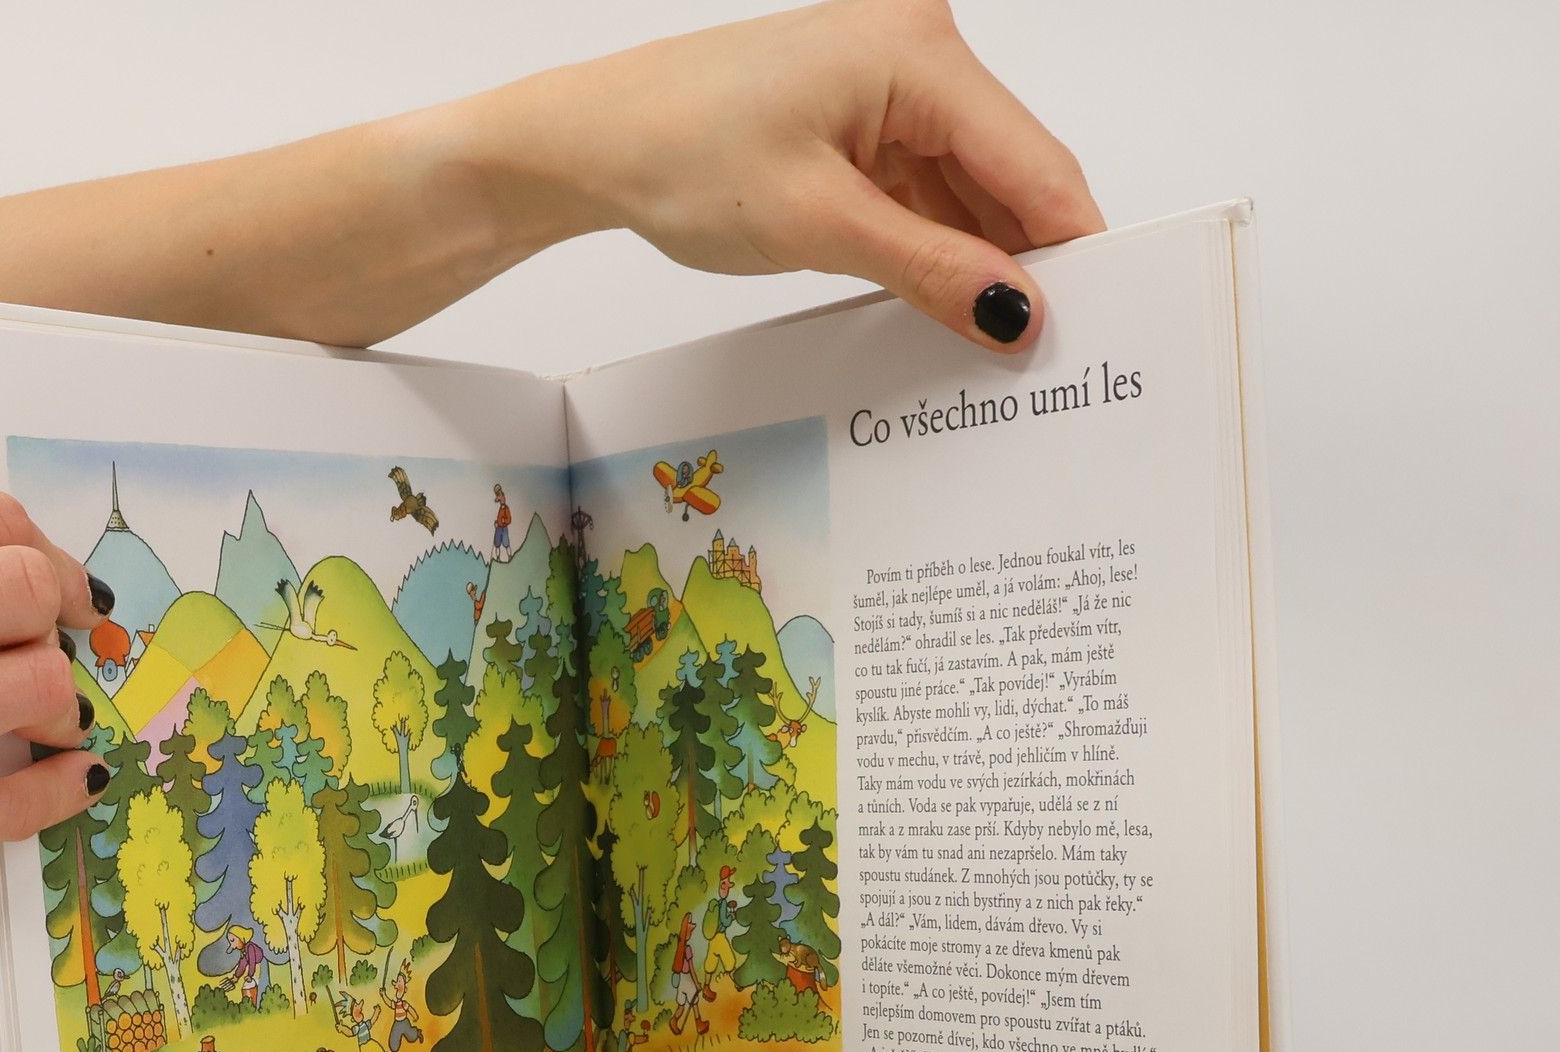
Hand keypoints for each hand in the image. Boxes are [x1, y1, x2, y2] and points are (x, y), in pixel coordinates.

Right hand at [0, 491, 106, 970]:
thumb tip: (0, 582)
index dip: (47, 558)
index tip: (60, 592)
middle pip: (24, 589)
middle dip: (58, 626)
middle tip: (53, 656)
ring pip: (38, 685)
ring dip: (60, 710)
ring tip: (36, 726)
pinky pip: (19, 800)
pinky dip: (60, 790)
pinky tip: (61, 782)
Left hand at [490, 0, 1101, 350]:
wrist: (594, 142)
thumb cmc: (682, 154)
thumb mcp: (819, 226)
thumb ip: (931, 269)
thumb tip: (1018, 313)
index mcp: (919, 52)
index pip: (1034, 160)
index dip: (1073, 247)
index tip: (1102, 322)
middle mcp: (918, 52)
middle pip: (1010, 173)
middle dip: (1029, 261)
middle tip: (1056, 354)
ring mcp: (891, 87)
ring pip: (969, 189)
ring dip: (982, 261)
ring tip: (1003, 345)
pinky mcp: (862, 122)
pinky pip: (926, 190)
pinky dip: (939, 247)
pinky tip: (951, 306)